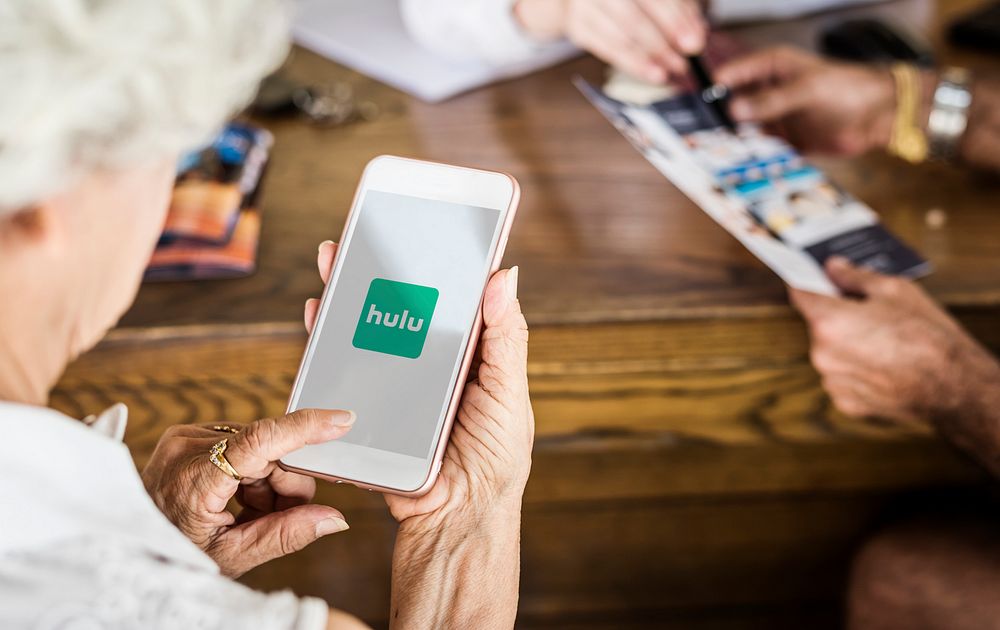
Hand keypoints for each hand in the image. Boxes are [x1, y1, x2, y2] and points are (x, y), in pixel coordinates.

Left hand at [142, 409, 355, 577]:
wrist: (129, 549)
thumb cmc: (173, 557)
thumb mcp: (231, 557)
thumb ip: (285, 534)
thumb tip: (333, 519)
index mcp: (194, 478)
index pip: (260, 441)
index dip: (304, 428)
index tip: (340, 421)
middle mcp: (187, 446)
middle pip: (268, 450)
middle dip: (284, 482)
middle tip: (272, 515)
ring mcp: (185, 437)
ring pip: (259, 448)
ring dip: (267, 481)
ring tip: (247, 514)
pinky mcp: (189, 435)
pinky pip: (241, 445)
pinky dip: (250, 474)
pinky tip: (237, 500)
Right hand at [306, 241, 533, 530]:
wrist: (456, 519)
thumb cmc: (496, 459)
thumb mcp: (509, 393)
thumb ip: (506, 338)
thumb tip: (505, 275)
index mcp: (469, 356)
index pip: (450, 299)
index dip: (434, 265)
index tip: (417, 230)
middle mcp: (432, 365)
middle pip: (401, 308)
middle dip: (379, 272)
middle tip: (361, 237)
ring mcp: (400, 385)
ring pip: (369, 332)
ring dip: (348, 298)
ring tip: (333, 264)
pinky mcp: (371, 408)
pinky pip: (346, 370)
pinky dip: (329, 342)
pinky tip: (318, 317)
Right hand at [514, 0, 706, 82]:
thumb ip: (681, 10)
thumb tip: (696, 37)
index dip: (676, 20)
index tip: (694, 43)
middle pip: (634, 18)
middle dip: (662, 44)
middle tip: (682, 62)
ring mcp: (585, 4)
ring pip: (621, 36)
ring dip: (649, 59)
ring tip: (668, 71)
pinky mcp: (578, 26)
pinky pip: (608, 50)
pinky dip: (632, 64)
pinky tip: (650, 73)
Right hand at [715, 46, 895, 154]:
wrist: (879, 117)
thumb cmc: (848, 90)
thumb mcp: (807, 91)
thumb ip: (770, 102)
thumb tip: (734, 110)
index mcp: (770, 68)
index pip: (731, 75)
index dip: (712, 90)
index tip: (697, 109)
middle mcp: (767, 92)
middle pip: (732, 105)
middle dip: (718, 120)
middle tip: (701, 137)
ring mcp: (774, 117)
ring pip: (744, 130)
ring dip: (734, 142)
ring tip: (717, 155)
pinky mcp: (784, 140)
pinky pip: (761, 149)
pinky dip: (752, 157)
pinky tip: (741, 166)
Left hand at [790, 257, 999, 422]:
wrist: (955, 385)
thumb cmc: (928, 335)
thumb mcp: (895, 290)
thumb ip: (855, 277)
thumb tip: (833, 268)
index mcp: (828, 321)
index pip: (800, 294)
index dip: (809, 284)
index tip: (816, 280)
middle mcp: (822, 354)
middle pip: (818, 326)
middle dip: (838, 318)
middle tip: (871, 316)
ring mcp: (833, 382)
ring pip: (831, 354)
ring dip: (847, 347)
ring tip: (885, 345)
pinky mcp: (847, 404)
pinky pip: (844, 379)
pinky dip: (858, 372)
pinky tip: (885, 368)